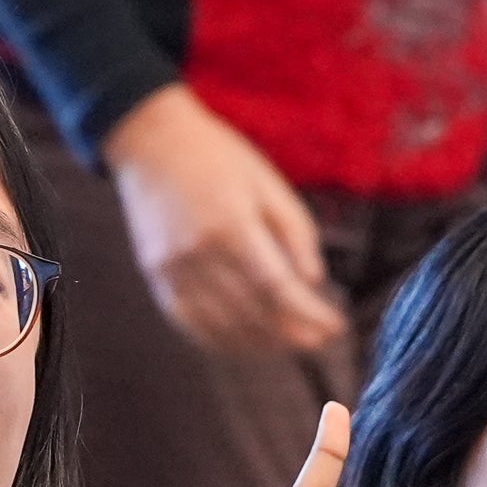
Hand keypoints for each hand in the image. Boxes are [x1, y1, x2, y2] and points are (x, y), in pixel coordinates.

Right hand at [103, 85, 348, 359]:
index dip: (309, 315)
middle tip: (320, 342)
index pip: (277, 287)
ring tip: (291, 345)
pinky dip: (224, 341)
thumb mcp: (268, 183)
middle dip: (292, 335)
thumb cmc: (218, 157)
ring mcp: (174, 270)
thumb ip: (295, 232)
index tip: (335, 328)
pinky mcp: (157, 278)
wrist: (151, 141)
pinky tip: (249, 344)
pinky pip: (192, 325)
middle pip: (253, 313)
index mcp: (232, 224)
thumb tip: (314, 281)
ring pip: (223, 327)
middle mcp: (200, 254)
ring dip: (262, 345)